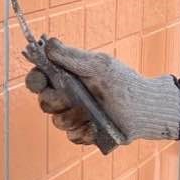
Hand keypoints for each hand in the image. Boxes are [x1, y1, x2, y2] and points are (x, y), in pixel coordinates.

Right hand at [25, 37, 179, 144]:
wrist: (144, 109)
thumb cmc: (123, 82)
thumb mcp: (98, 66)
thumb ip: (71, 56)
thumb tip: (48, 43)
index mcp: (68, 77)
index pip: (40, 78)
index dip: (35, 79)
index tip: (40, 80)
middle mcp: (68, 97)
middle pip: (44, 102)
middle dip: (55, 101)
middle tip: (70, 98)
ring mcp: (75, 116)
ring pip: (57, 121)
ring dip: (72, 117)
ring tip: (90, 114)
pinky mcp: (84, 133)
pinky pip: (72, 137)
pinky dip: (83, 132)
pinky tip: (95, 127)